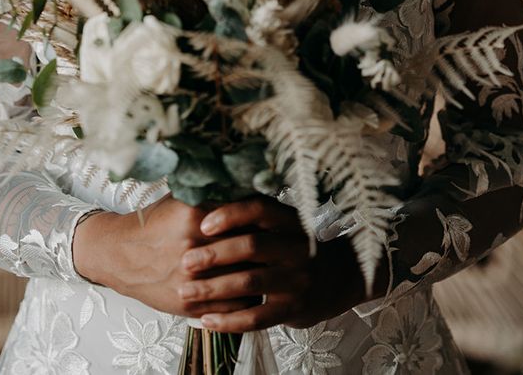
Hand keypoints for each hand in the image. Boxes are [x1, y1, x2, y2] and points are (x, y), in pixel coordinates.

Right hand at [72, 195, 256, 317]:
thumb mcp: (180, 199)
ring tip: (273, 270)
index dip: (263, 222)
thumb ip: (212, 193)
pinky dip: (248, 300)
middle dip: (266, 249)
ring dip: (262, 276)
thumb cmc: (154, 224)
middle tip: (280, 247)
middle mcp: (193, 249)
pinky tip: (254, 290)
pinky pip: (232, 307)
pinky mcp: (188, 305)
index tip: (274, 223)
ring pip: (244, 280)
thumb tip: (249, 184)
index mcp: (193, 217)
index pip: (244, 218)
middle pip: (248, 249)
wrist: (119, 255)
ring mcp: (190, 280)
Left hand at [177, 196, 375, 331]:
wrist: (337, 278)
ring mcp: (298, 280)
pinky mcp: (294, 310)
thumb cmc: (293, 246)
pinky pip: (257, 318)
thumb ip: (252, 218)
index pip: (261, 209)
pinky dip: (229, 320)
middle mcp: (298, 248)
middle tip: (184, 261)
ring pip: (250, 283)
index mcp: (291, 221)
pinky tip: (205, 320)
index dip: (231, 214)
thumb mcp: (282, 225)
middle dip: (215, 254)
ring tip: (185, 292)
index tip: (202, 224)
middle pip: (252, 246)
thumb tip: (203, 202)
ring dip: (214, 288)